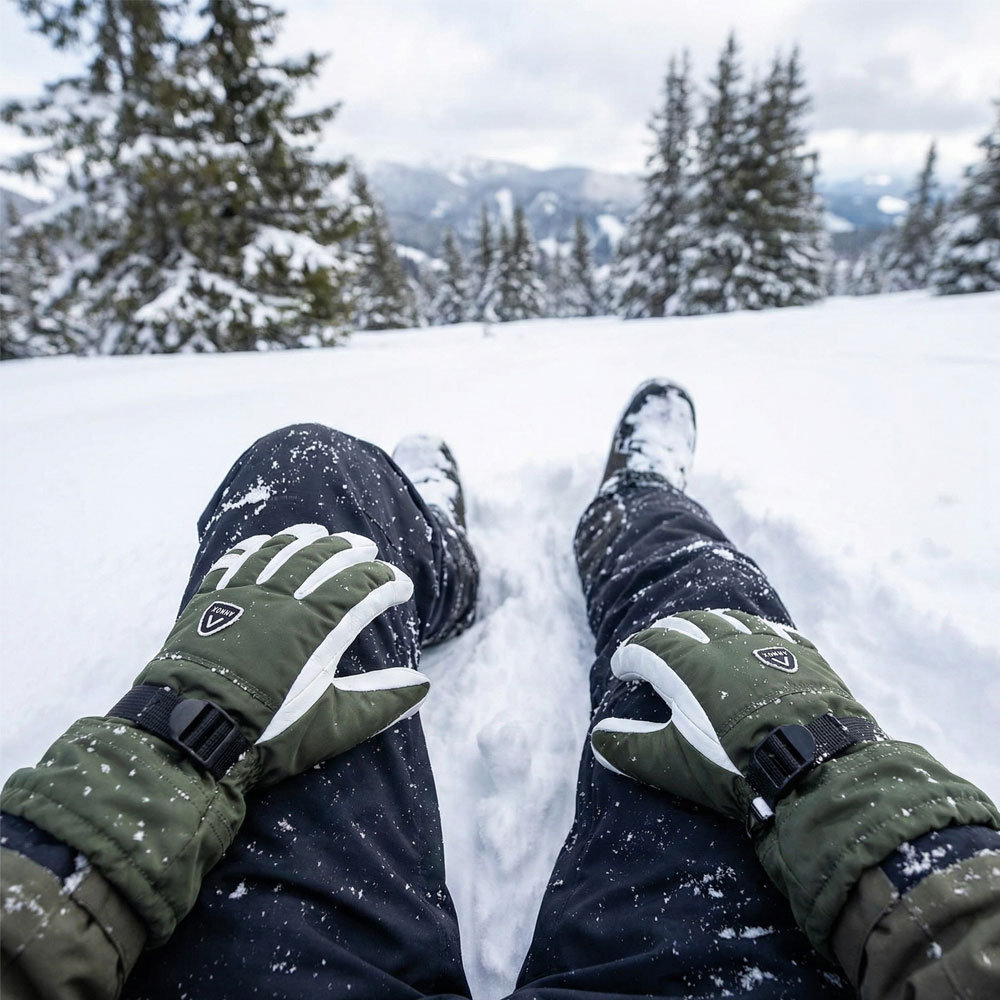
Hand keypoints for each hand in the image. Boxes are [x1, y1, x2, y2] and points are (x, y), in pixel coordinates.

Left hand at [2, 523, 428, 942]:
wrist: (187, 738)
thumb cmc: (264, 735)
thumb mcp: (331, 726)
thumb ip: (379, 702)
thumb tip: (423, 685)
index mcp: (314, 630)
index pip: (362, 590)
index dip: (387, 583)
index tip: (403, 586)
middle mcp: (280, 603)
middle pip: (323, 560)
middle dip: (351, 551)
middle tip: (368, 549)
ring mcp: (241, 598)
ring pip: (279, 552)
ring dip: (305, 540)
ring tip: (321, 533)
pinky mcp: (208, 604)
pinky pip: (235, 562)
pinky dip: (255, 548)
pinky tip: (264, 544)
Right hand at [589, 609, 997, 953]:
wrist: (819, 769)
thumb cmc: (737, 766)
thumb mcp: (675, 763)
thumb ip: (632, 748)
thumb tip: (598, 738)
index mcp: (689, 664)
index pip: (649, 645)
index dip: (630, 656)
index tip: (621, 669)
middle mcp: (726, 643)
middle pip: (687, 624)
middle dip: (665, 633)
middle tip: (654, 647)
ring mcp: (769, 646)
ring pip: (730, 620)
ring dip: (708, 625)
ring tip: (701, 635)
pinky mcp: (804, 657)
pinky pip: (773, 633)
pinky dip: (754, 633)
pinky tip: (755, 641)